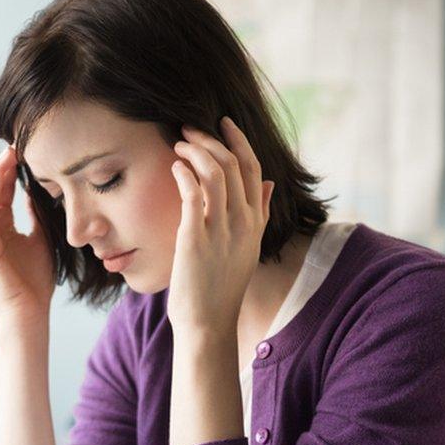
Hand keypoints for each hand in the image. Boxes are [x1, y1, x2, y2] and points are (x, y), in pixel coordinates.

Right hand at [0, 147, 54, 324]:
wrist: (30, 311)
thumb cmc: (35, 280)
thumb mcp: (40, 237)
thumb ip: (35, 215)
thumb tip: (37, 191)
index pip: (0, 191)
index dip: (9, 170)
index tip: (24, 150)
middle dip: (0, 167)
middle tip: (15, 144)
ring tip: (7, 155)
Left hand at [167, 117, 273, 332]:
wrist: (208, 322)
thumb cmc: (221, 286)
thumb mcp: (247, 247)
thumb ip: (260, 213)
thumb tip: (270, 185)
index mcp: (257, 221)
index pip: (254, 168)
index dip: (239, 141)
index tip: (223, 122)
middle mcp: (244, 222)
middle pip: (233, 165)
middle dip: (210, 140)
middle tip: (188, 129)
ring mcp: (222, 229)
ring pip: (215, 173)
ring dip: (195, 151)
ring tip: (178, 145)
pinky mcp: (196, 238)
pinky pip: (193, 193)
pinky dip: (184, 173)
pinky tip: (174, 168)